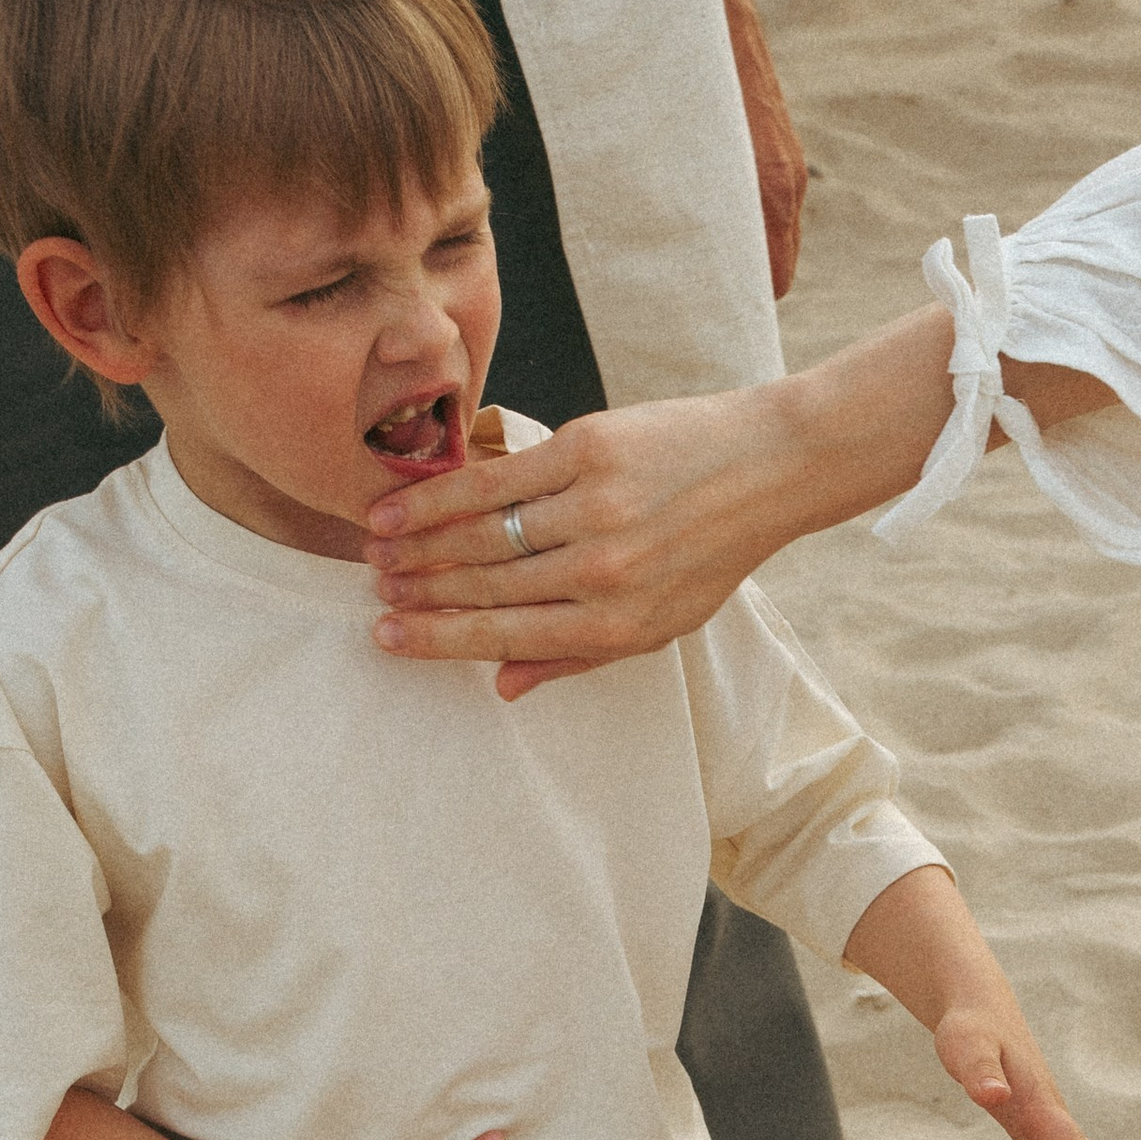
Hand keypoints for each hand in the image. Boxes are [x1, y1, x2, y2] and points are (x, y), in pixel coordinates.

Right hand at [364, 389, 816, 698]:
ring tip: (376, 548)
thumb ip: (576, 657)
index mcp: (618, 626)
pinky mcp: (587, 452)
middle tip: (374, 589)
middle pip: (486, 587)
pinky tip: (403, 505)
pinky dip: (442, 495)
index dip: (439, 639)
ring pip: (481, 535)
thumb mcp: (659, 624)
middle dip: (420, 591)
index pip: (507, 637)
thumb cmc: (708, 550)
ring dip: (419, 544)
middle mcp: (603, 574)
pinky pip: (496, 480)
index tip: (388, 637)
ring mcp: (594, 510)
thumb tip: (502, 687)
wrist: (765, 468)